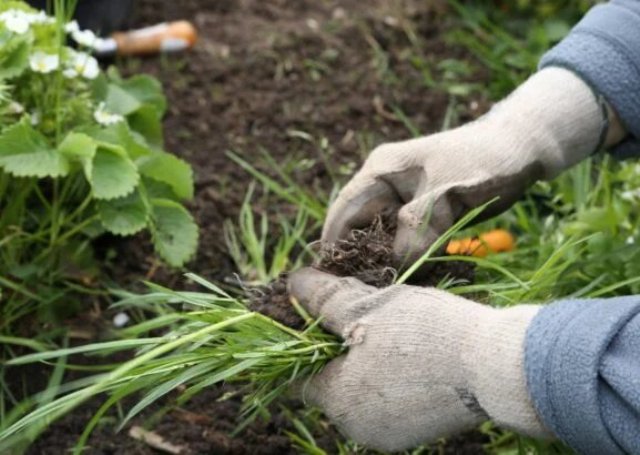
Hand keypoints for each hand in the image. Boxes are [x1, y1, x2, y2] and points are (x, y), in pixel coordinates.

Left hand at [289, 268, 549, 451]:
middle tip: (356, 311)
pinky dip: (391, 375)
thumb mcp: (368, 306)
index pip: (297, 376)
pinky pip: (390, 399)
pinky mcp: (420, 430)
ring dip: (366, 360)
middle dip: (336, 348)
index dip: (300, 343)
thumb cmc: (426, 332)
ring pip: (362, 390)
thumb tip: (293, 284)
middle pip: (331, 383)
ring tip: (388, 325)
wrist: (498, 365)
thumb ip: (325, 299)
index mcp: (339, 401)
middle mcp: (359, 427)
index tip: (317, 316)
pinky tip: (411, 349)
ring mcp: (392, 434)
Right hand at [323, 68, 609, 263]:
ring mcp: (401, 200)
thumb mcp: (450, 195)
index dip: (335, 249)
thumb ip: (419, 230)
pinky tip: (417, 277)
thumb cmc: (486, 161)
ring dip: (387, 263)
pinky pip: (403, 242)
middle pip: (357, 231)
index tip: (335, 284)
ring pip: (381, 240)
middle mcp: (383, 186)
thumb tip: (393, 268)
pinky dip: (407, 260)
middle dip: (362, 261)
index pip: (342, 214)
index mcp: (380, 172)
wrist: (522, 147)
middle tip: (369, 294)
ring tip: (392, 290)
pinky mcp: (419, 214)